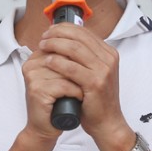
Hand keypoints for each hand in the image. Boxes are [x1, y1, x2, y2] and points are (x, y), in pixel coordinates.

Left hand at [30, 23, 126, 138]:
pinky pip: (72, 68)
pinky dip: (58, 62)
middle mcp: (108, 58)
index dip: (64, 28)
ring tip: (42, 47)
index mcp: (108, 53)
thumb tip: (64, 40)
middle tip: (43, 38)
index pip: (84, 32)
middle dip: (57, 34)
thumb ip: (85, 57)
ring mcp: (103, 70)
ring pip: (74, 48)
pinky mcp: (95, 83)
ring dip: (55, 44)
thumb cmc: (96, 100)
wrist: (107, 122)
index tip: (50, 31)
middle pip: (79, 36)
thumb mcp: (95, 73)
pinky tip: (47, 61)